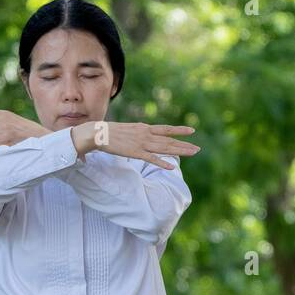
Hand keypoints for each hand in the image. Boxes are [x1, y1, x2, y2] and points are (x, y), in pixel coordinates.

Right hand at [70, 121, 199, 168]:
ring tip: (193, 153)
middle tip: (198, 149)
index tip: (191, 131)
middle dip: (184, 144)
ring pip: (164, 148)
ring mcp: (141, 143)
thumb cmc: (107, 132)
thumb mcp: (125, 130)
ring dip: (180, 151)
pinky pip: (151, 159)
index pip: (165, 129)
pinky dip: (162, 162)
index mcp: (143, 128)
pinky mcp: (135, 152)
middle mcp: (145, 134)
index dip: (178, 130)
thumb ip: (133, 134)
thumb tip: (136, 137)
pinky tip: (172, 166)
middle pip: (168, 140)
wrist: (97, 133)